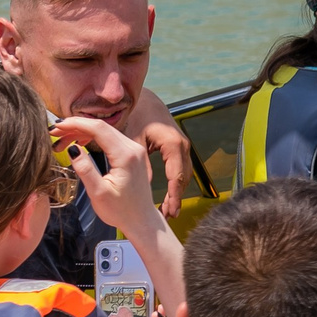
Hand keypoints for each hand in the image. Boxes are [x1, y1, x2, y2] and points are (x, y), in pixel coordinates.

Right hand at [53, 114, 161, 238]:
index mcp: (125, 156)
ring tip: (63, 141)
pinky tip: (80, 143)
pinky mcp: (132, 153)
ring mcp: (134, 149)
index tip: (56, 127)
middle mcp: (132, 148)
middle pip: (101, 126)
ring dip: (82, 132)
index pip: (98, 129)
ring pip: (104, 131)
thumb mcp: (98, 193)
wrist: (142, 220)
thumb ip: (85, 169)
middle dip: (75, 126)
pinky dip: (93, 137)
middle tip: (54, 134)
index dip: (75, 124)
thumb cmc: (121, 211)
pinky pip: (110, 137)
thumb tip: (72, 148)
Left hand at [121, 89, 192, 216]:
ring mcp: (183, 146)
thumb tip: (142, 186)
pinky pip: (181, 170)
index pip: (176, 177)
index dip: (173, 196)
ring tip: (168, 211)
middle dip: (176, 198)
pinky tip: (169, 196)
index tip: (169, 212)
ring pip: (184, 175)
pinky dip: (176, 184)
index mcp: (173, 145)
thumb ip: (139, 161)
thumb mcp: (133, 139)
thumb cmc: (137, 116)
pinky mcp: (179, 148)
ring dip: (177, 193)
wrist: (147, 100)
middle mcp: (183, 146)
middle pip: (183, 178)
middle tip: (168, 216)